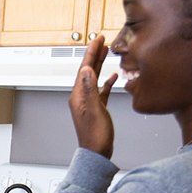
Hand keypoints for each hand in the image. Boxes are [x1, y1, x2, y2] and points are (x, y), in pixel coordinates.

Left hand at [69, 34, 117, 159]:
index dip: (91, 52)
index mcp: (78, 96)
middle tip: (102, 41)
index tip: (97, 40)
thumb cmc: (95, 136)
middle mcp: (81, 97)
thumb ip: (91, 89)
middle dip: (95, 54)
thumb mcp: (94, 110)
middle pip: (88, 70)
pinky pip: (101, 90)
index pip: (84, 68)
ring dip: (100, 65)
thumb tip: (87, 70)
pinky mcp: (97, 108)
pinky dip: (107, 81)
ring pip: (94, 78)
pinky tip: (113, 77)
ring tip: (107, 52)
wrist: (97, 153)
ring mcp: (88, 102)